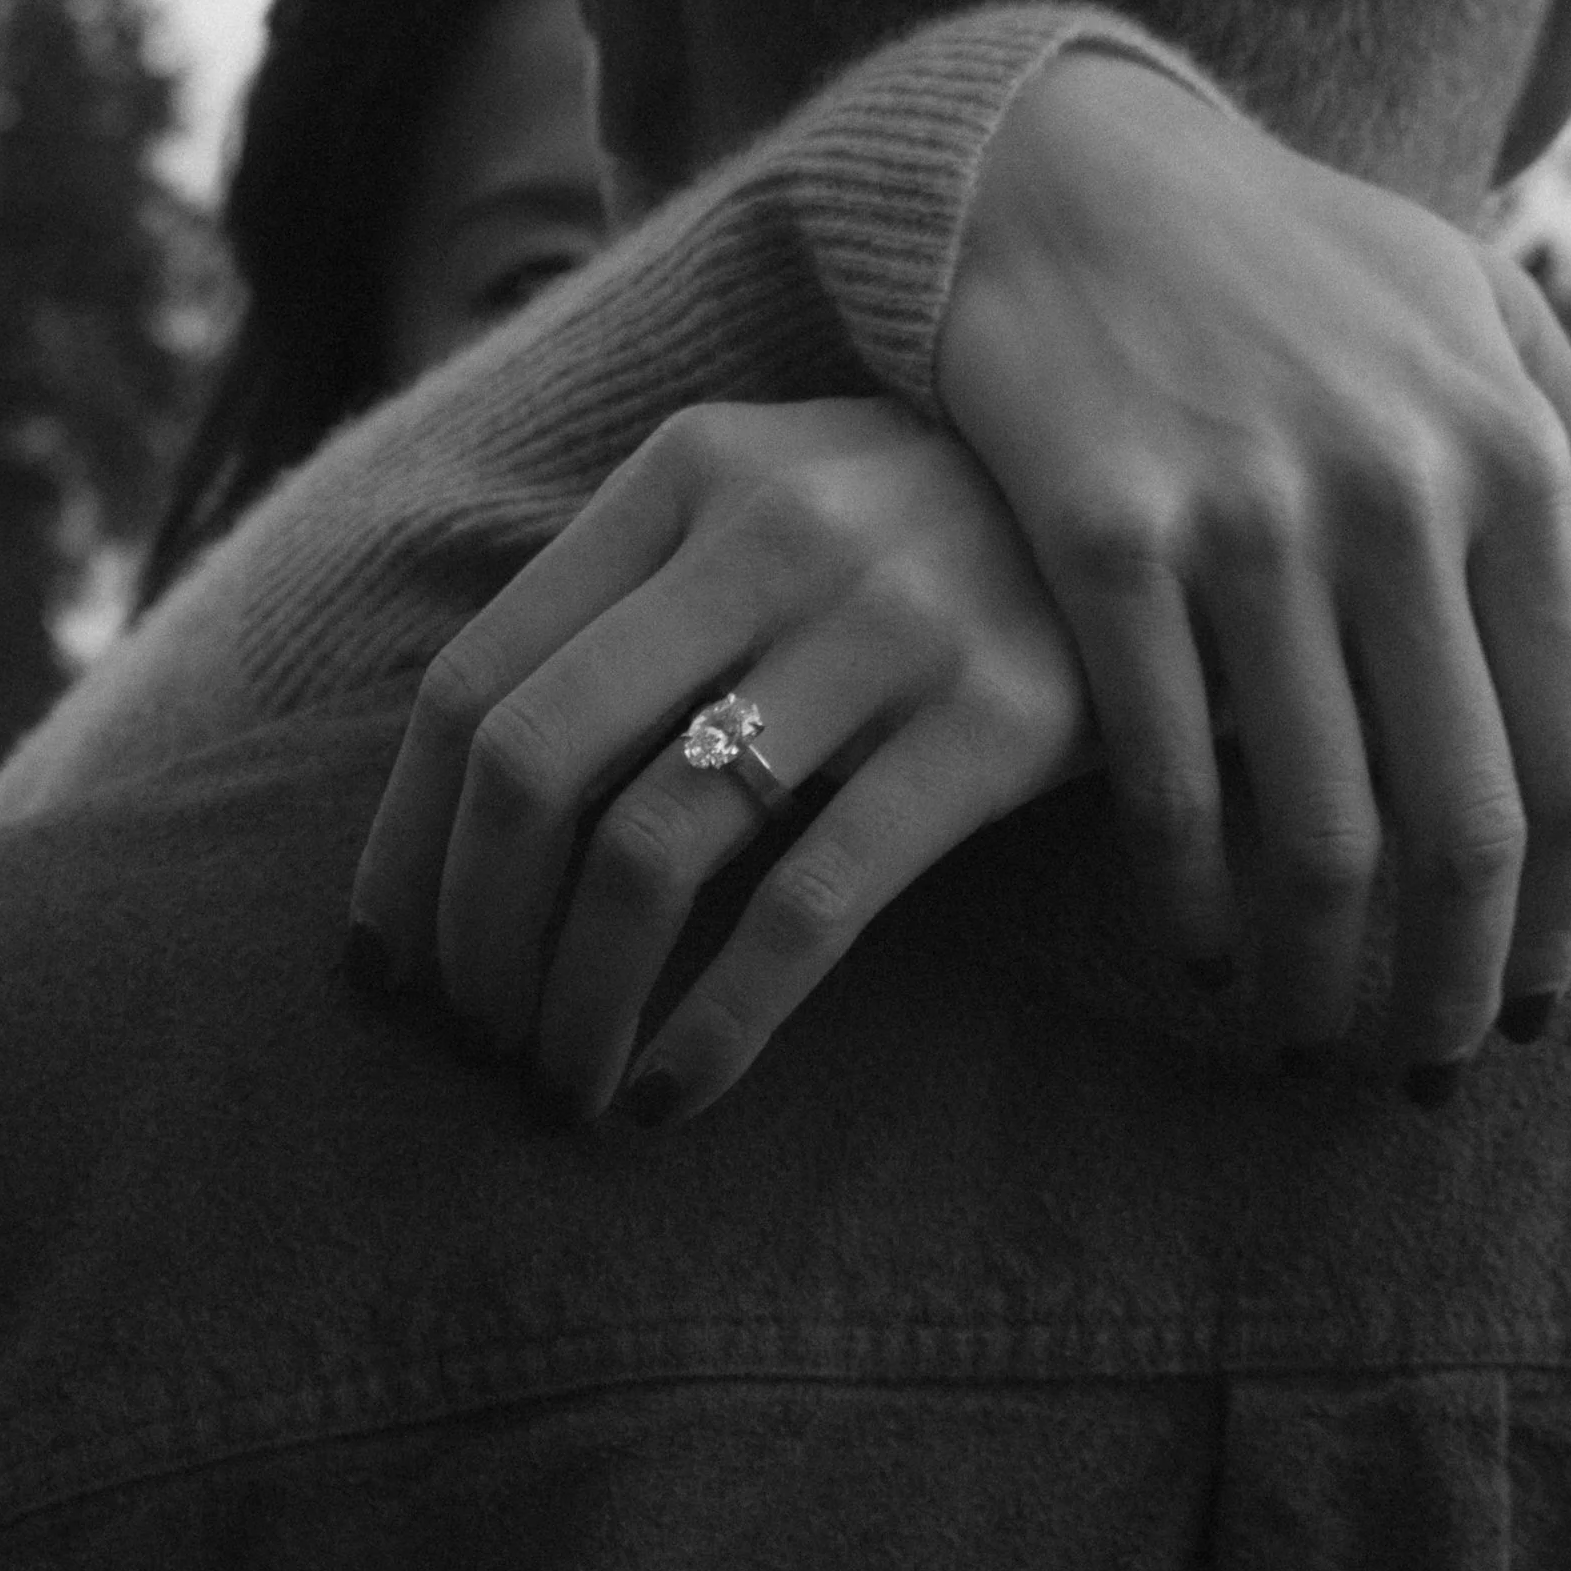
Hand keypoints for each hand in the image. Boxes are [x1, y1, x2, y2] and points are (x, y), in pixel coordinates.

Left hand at [352, 399, 1091, 1124]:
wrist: (1186, 513)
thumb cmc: (939, 545)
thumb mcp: (778, 509)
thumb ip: (639, 607)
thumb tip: (464, 820)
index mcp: (683, 473)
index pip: (474, 682)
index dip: (403, 848)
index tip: (385, 966)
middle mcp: (770, 532)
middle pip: (536, 769)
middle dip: (475, 939)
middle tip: (470, 1045)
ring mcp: (887, 625)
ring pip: (652, 850)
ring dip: (575, 1002)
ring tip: (562, 1084)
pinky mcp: (994, 726)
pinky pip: (808, 911)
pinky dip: (712, 1027)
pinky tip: (670, 1097)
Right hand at [936, 45, 1570, 1069]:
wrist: (1068, 174)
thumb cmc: (1294, 265)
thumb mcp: (1485, 325)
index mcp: (1509, 458)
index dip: (1561, 923)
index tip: (1525, 1017)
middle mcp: (1395, 496)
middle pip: (1459, 825)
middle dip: (1447, 990)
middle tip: (1417, 1078)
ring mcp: (1245, 521)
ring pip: (1314, 828)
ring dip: (1319, 978)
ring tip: (1304, 1043)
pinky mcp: (1101, 539)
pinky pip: (1165, 774)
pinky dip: (1188, 900)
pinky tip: (1197, 960)